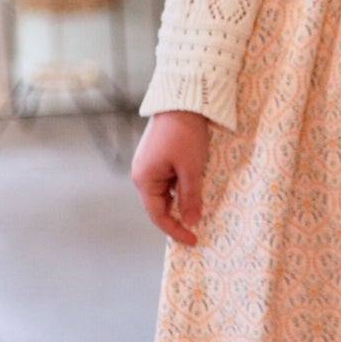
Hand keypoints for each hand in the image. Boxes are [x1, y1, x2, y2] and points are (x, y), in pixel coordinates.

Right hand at [131, 111, 209, 245]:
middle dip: (176, 218)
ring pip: (164, 193)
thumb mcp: (191, 169)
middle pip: (158, 205)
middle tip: (197, 230)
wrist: (182, 101)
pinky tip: (194, 192)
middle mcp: (142, 173)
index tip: (193, 240)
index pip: (158, 215)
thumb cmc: (185, 134)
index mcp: (145, 179)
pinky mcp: (157, 157)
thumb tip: (192, 221)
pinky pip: (167, 180)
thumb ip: (191, 197)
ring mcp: (148, 164)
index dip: (175, 230)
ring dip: (179, 203)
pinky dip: (179, 189)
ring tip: (198, 212)